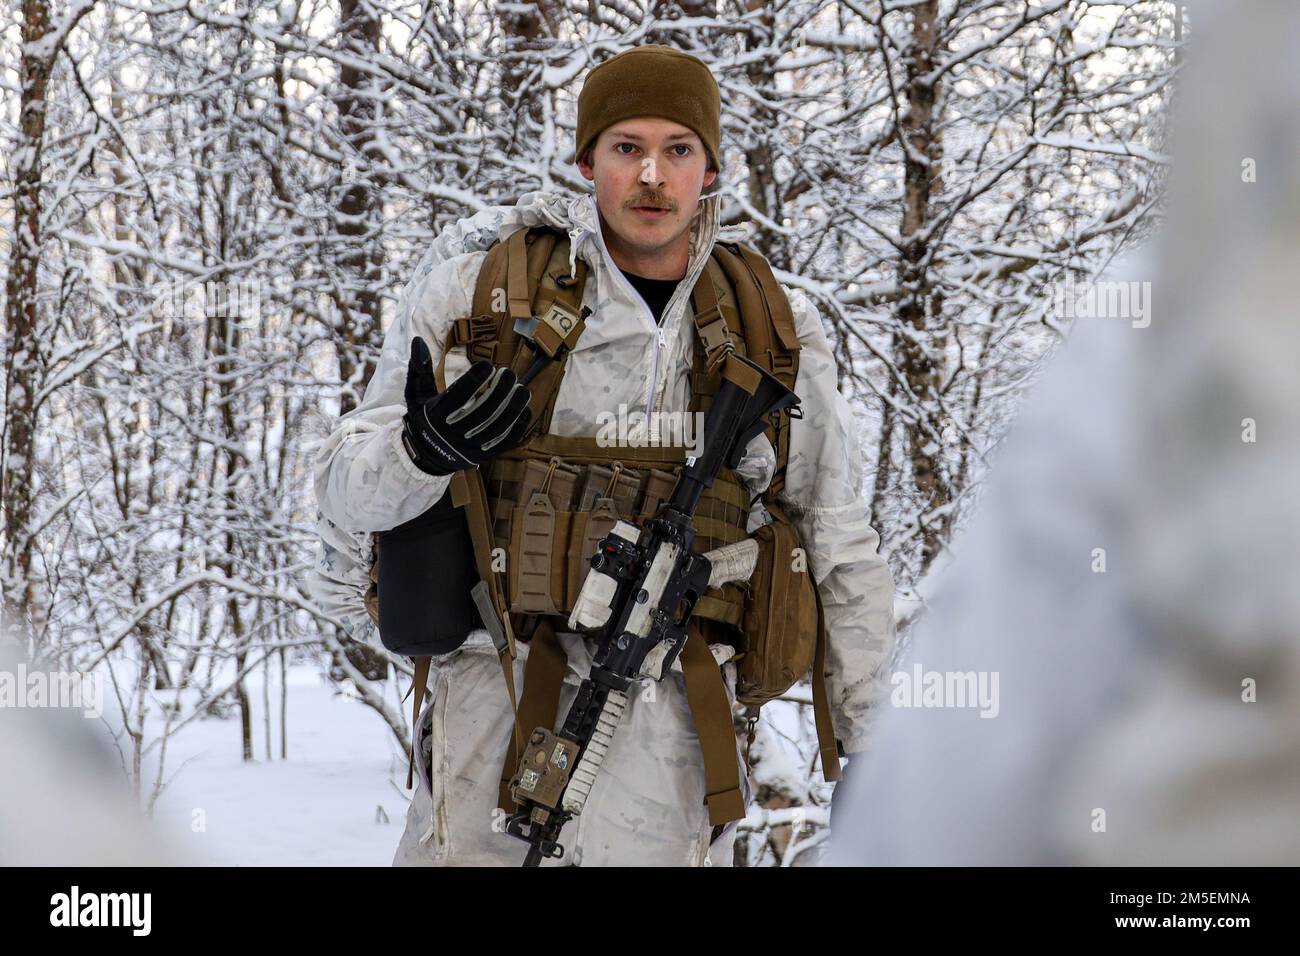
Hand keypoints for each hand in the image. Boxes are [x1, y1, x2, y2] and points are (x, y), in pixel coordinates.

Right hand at [401, 336, 531, 475]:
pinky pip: (505, 442)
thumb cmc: (424, 419)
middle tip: (509, 373)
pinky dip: (518, 426)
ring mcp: (471, 447)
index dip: (474, 380)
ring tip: (522, 389)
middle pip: (481, 412)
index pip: (457, 397)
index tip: (488, 365)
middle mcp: (453, 434)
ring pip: (497, 427)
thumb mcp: (416, 395)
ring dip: (513, 407)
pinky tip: (525, 410)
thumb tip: (418, 340)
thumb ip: (419, 369)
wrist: (428, 455)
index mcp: (436, 417)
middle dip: (499, 391)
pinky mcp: (484, 455)